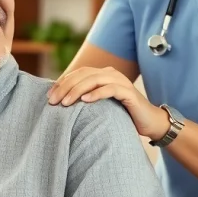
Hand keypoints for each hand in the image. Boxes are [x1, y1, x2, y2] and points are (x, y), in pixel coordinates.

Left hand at [47, 66, 168, 140]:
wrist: (149, 122)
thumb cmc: (121, 115)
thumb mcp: (100, 105)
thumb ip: (85, 99)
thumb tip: (60, 102)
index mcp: (102, 74)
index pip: (78, 74)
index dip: (62, 83)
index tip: (49, 96)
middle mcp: (110, 74)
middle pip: (83, 75)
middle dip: (66, 87)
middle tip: (53, 101)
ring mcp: (120, 81)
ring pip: (94, 80)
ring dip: (77, 90)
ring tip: (65, 102)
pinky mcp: (129, 92)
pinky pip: (111, 89)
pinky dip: (97, 93)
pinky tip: (85, 101)